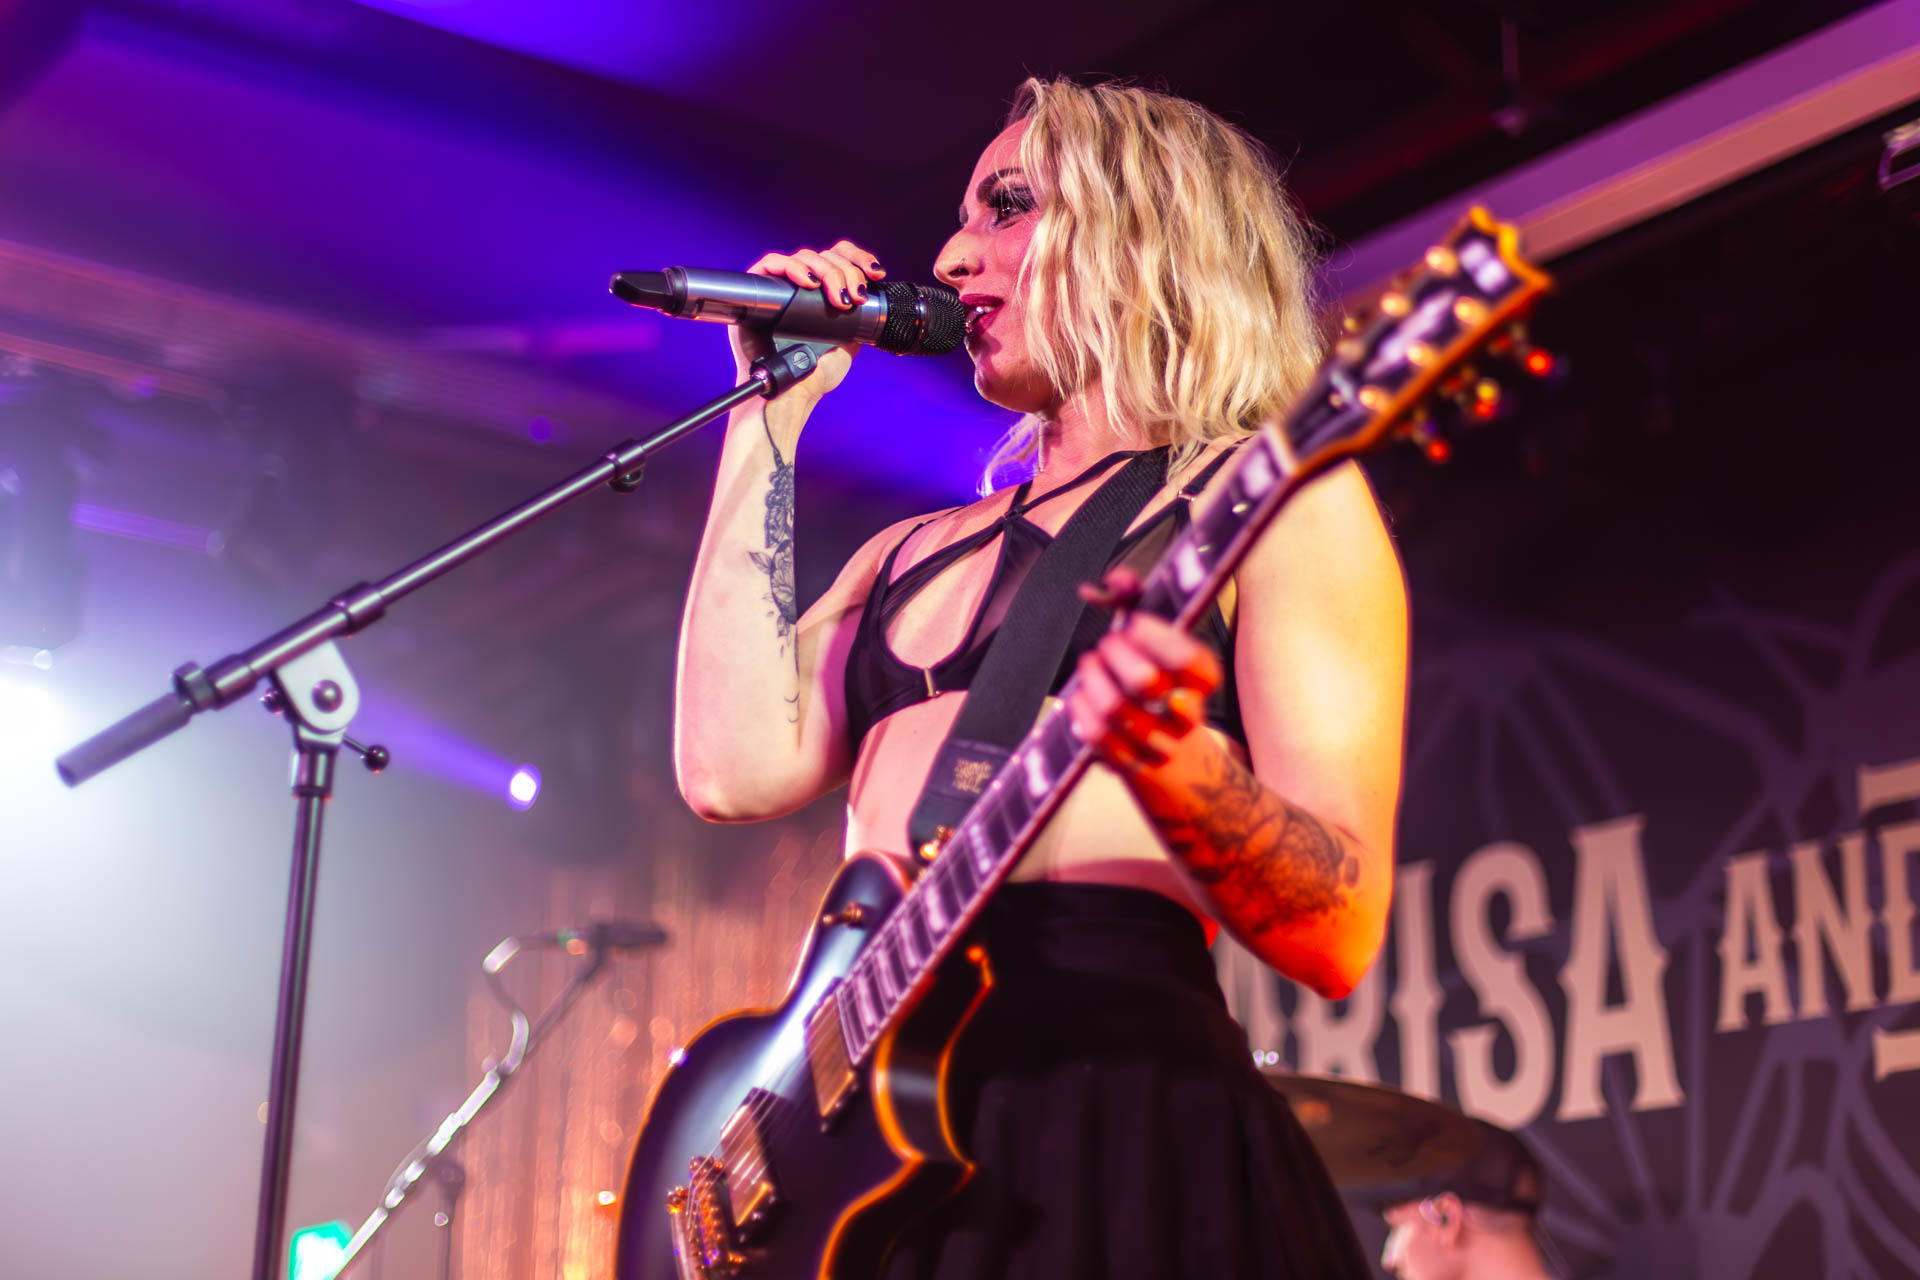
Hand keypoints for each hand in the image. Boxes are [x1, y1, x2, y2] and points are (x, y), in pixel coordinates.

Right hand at [731, 239, 886, 401]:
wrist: (790, 394)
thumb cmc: (814, 375)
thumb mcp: (848, 343)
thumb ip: (859, 322)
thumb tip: (875, 304)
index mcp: (821, 294)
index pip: (839, 258)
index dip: (858, 258)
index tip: (875, 274)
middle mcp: (801, 286)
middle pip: (826, 256)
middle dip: (847, 272)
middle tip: (855, 298)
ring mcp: (779, 286)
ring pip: (805, 256)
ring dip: (828, 271)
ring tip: (839, 299)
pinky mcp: (757, 288)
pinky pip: (772, 263)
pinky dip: (793, 267)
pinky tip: (809, 283)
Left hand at [1067, 569, 1222, 772]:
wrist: (1172, 755)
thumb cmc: (1158, 679)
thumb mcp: (1155, 637)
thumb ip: (1135, 598)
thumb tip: (1115, 580)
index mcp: (1201, 681)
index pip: (1190, 661)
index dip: (1156, 637)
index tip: (1134, 622)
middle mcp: (1185, 714)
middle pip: (1144, 681)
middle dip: (1115, 653)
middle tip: (1108, 643)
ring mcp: (1157, 744)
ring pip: (1114, 709)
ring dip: (1093, 678)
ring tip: (1091, 664)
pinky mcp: (1128, 764)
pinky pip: (1096, 736)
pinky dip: (1081, 708)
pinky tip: (1081, 695)